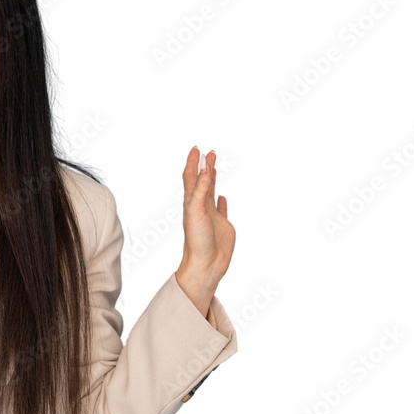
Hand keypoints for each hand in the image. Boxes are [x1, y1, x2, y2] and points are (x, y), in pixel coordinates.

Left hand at [175, 148, 234, 312]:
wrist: (205, 264)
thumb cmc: (197, 241)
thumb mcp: (196, 212)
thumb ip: (200, 191)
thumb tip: (203, 170)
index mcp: (191, 202)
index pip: (191, 177)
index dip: (193, 163)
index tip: (196, 149)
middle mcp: (200, 207)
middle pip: (201, 181)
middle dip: (204, 166)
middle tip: (209, 152)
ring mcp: (211, 216)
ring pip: (210, 192)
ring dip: (212, 178)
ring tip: (214, 166)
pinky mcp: (222, 226)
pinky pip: (221, 209)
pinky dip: (221, 201)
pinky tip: (221, 197)